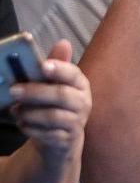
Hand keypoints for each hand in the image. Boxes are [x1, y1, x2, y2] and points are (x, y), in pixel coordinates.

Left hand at [10, 39, 89, 160]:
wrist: (60, 139)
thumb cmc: (53, 106)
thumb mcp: (53, 85)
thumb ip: (54, 66)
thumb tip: (63, 42)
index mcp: (80, 84)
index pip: (74, 74)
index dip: (60, 69)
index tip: (43, 66)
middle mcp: (83, 102)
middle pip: (61, 95)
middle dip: (35, 92)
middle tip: (13, 90)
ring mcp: (77, 122)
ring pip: (53, 116)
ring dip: (29, 113)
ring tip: (15, 111)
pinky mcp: (68, 140)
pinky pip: (48, 134)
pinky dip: (31, 128)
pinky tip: (22, 124)